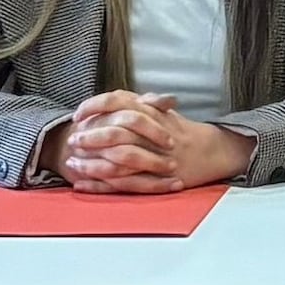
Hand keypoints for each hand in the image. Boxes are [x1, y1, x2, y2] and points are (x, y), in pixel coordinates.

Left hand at [56, 91, 255, 193]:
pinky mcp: (154, 179)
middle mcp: (152, 133)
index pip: (117, 102)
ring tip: (72, 164)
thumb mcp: (162, 112)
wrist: (213, 151)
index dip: (94, 107)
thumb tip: (113, 100)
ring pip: (116, 161)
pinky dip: (100, 185)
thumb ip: (138, 104)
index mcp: (151, 112)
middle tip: (72, 140)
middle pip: (115, 132)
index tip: (77, 114)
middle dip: (89, 137)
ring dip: (91, 163)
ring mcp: (154, 157)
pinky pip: (123, 184)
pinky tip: (82, 184)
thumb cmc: (184, 132)